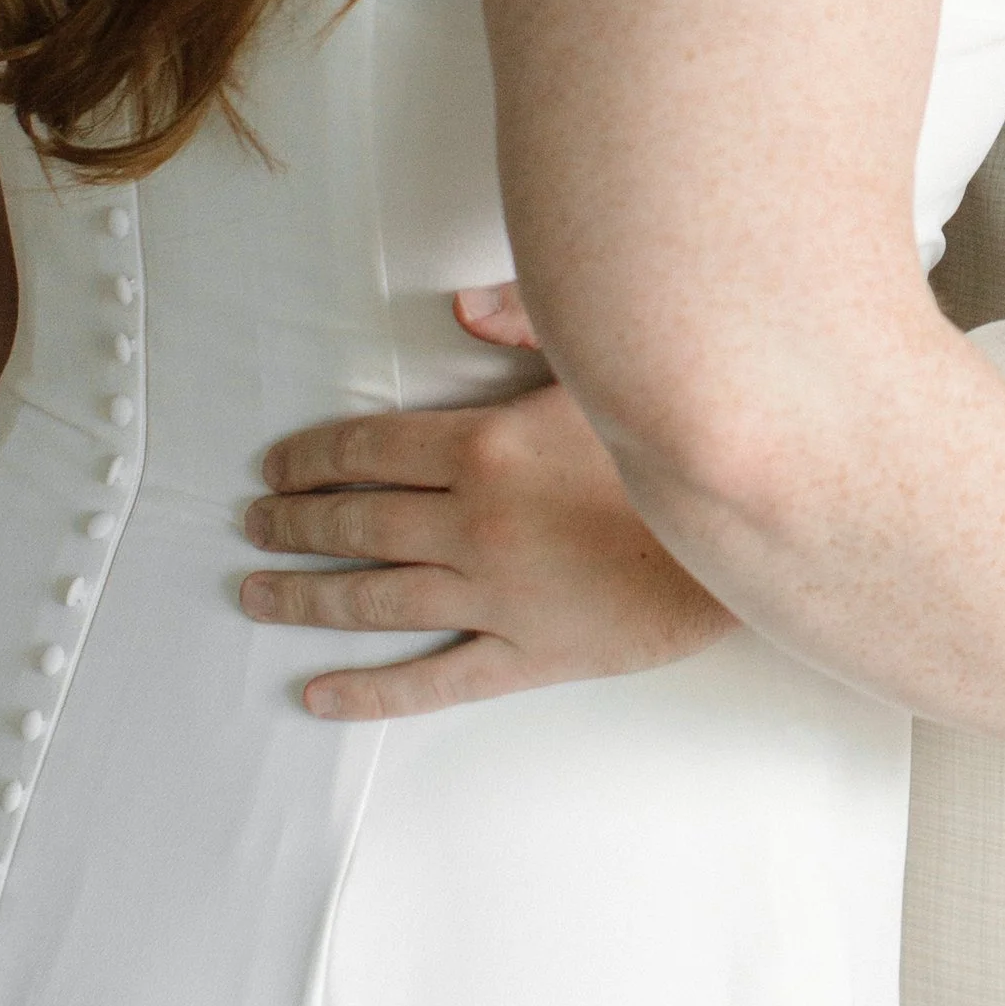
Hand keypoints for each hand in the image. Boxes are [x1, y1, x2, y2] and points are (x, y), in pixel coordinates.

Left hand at [239, 370, 735, 721]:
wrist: (752, 532)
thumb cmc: (679, 443)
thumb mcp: (603, 363)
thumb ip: (525, 324)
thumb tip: (457, 311)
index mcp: (484, 446)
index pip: (369, 450)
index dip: (313, 458)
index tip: (275, 468)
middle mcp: (475, 524)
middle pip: (357, 524)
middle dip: (295, 524)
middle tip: (252, 526)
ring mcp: (496, 597)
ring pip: (375, 601)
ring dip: (305, 597)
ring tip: (256, 593)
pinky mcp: (529, 655)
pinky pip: (431, 682)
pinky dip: (368, 693)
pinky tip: (319, 694)